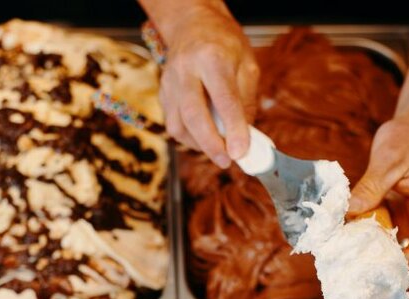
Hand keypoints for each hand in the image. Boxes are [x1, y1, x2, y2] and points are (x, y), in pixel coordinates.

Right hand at [157, 5, 258, 167]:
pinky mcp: (162, 94)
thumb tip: (247, 137)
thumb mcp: (246, 64)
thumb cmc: (223, 45)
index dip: (233, 129)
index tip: (242, 152)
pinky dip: (189, 138)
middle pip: (194, 115)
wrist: (192, 26)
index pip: (224, 99)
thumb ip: (246, 100)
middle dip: (211, 145)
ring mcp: (169, 82)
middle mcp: (185, 70)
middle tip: (227, 161)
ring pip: (178, 125)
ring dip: (198, 145)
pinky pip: (173, 124)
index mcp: (211, 58)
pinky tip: (204, 138)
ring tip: (218, 149)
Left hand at [349, 113, 408, 277]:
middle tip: (373, 272)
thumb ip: (370, 185)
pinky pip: (397, 241)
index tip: (386, 266)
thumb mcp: (387, 157)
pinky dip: (382, 249)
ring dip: (394, 263)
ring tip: (364, 263)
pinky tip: (359, 246)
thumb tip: (350, 210)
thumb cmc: (408, 137)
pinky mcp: (404, 218)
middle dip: (406, 270)